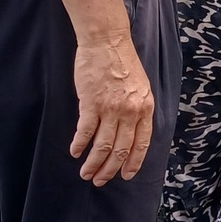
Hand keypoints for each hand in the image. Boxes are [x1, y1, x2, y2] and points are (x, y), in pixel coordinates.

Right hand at [72, 31, 154, 184]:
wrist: (107, 41)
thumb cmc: (122, 62)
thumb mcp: (140, 87)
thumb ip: (136, 109)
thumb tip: (129, 132)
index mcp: (145, 108)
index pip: (142, 143)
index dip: (133, 162)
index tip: (126, 175)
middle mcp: (130, 112)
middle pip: (121, 150)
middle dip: (110, 170)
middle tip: (100, 180)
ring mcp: (111, 108)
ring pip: (103, 146)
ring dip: (93, 163)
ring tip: (86, 173)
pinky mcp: (92, 103)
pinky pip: (86, 131)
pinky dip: (80, 145)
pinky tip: (75, 152)